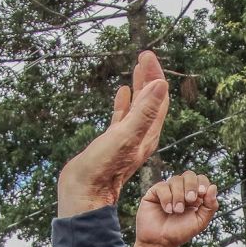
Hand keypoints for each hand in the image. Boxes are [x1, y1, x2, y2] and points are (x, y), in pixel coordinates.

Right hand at [57, 51, 168, 216]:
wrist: (84, 191)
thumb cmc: (103, 167)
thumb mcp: (125, 136)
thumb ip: (144, 112)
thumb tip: (161, 84)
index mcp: (149, 134)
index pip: (159, 98)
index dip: (155, 75)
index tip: (147, 56)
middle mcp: (142, 137)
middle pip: (151, 100)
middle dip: (149, 76)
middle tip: (145, 54)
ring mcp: (128, 140)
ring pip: (138, 107)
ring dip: (140, 86)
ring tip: (137, 67)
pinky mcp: (113, 143)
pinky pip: (123, 117)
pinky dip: (125, 102)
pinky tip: (122, 91)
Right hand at [136, 171, 218, 246]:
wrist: (160, 242)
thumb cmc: (180, 233)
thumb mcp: (200, 222)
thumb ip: (210, 206)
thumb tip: (213, 187)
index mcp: (194, 195)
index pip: (201, 179)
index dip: (202, 182)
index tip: (202, 193)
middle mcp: (181, 190)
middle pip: (189, 175)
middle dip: (191, 186)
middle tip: (190, 200)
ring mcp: (167, 190)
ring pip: (176, 180)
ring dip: (179, 196)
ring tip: (177, 211)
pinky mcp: (154, 193)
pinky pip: (162, 186)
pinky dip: (167, 198)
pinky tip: (168, 210)